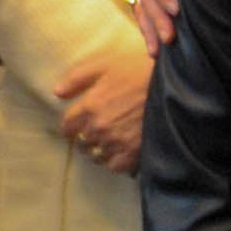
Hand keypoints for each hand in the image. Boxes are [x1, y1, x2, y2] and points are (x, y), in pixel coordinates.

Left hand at [54, 36, 153, 176]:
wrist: (173, 83)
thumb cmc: (139, 68)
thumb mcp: (106, 63)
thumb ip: (78, 77)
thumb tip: (57, 93)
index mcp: (89, 106)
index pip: (67, 126)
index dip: (70, 126)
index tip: (75, 126)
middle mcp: (99, 128)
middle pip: (81, 143)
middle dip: (84, 138)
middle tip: (94, 133)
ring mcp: (116, 143)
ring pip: (96, 156)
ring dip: (98, 150)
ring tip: (107, 143)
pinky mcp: (133, 153)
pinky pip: (114, 166)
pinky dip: (114, 161)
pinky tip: (121, 151)